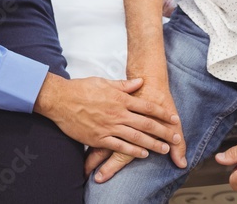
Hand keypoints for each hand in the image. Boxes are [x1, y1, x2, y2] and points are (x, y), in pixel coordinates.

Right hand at [34, 74, 178, 158]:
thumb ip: (123, 84)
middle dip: (163, 131)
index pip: (146, 106)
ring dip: (153, 143)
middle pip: (146, 123)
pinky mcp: (99, 138)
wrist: (60, 100)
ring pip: (136, 137)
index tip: (173, 118)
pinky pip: (120, 147)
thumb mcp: (104, 82)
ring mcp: (109, 126)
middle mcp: (118, 113)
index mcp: (120, 98)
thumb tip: (140, 82)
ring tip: (165, 148)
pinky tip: (143, 154)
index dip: (161, 113)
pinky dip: (133, 151)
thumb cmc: (81, 88)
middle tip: (176, 137)